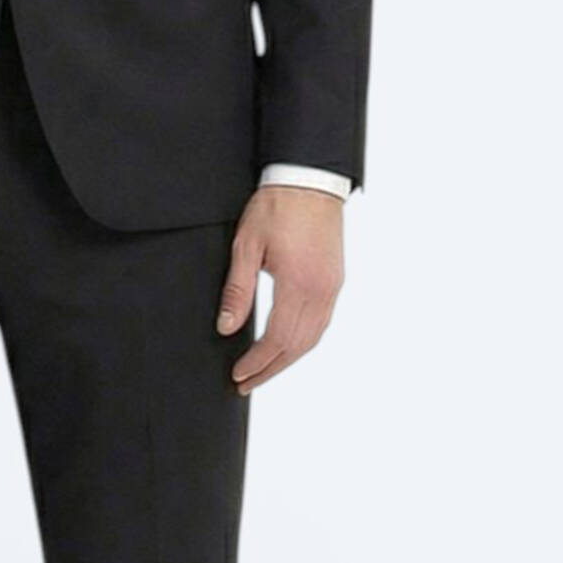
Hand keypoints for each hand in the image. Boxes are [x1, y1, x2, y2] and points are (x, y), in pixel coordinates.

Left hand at [215, 184, 344, 393]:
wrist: (308, 179)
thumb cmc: (276, 207)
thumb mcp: (246, 245)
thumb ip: (237, 289)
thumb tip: (227, 327)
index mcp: (298, 285)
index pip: (277, 340)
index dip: (257, 363)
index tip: (238, 375)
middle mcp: (321, 292)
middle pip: (298, 347)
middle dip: (271, 369)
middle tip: (247, 383)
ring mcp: (332, 287)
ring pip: (313, 338)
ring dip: (288, 358)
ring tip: (264, 370)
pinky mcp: (335, 279)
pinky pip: (322, 322)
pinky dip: (303, 341)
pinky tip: (288, 344)